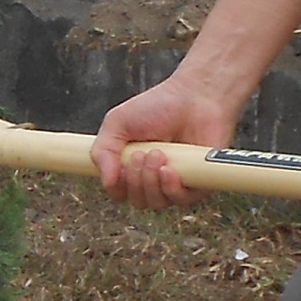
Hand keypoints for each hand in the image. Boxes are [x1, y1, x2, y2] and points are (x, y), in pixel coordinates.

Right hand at [91, 71, 240, 210]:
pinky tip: (169, 170)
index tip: (119, 166)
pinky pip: (181, 200)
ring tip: (158, 155)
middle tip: (142, 154)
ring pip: (156, 203)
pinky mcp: (197, 184)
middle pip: (137, 201)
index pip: (119, 193)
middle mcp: (153, 179)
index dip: (117, 186)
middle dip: (135, 180)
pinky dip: (171, 188)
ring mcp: (176, 183)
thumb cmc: (158, 107)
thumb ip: (102, 151)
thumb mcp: (117, 123)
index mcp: (133, 167)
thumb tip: (105, 182)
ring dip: (152, 181)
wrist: (194, 97)